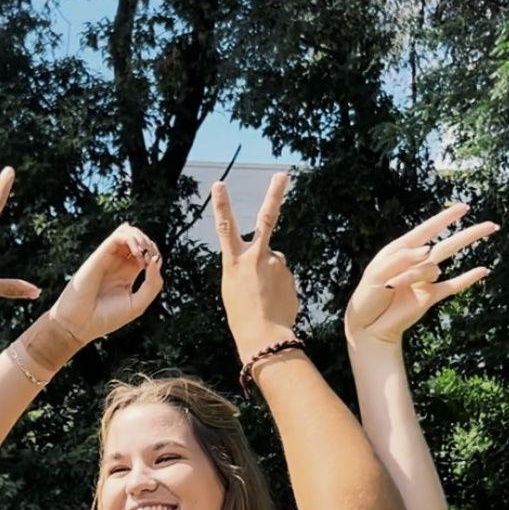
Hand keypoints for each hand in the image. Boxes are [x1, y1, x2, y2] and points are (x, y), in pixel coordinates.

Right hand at [50, 225, 164, 344]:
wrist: (79, 325)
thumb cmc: (105, 317)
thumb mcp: (137, 304)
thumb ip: (152, 284)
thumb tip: (156, 260)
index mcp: (127, 273)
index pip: (146, 252)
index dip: (154, 255)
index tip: (152, 270)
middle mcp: (117, 262)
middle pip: (138, 238)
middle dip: (150, 245)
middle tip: (149, 261)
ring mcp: (108, 258)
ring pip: (128, 230)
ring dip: (141, 238)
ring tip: (143, 255)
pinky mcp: (99, 255)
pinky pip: (119, 235)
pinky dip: (132, 239)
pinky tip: (137, 254)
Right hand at [213, 171, 299, 357]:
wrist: (263, 335)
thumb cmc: (241, 313)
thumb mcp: (233, 286)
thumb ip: (249, 265)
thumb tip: (273, 257)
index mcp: (234, 261)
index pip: (225, 227)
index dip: (221, 205)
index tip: (219, 184)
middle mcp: (256, 256)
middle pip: (266, 218)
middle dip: (275, 194)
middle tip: (282, 174)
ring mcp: (276, 264)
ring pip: (274, 261)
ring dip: (270, 274)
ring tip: (263, 297)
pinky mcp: (289, 275)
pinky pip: (282, 276)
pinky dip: (278, 287)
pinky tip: (273, 302)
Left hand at [344, 202, 496, 345]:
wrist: (368, 325)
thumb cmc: (368, 295)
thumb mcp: (377, 273)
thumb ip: (401, 259)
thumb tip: (428, 250)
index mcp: (402, 249)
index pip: (428, 229)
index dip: (446, 217)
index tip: (464, 207)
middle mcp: (417, 261)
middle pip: (448, 244)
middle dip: (469, 235)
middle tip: (492, 225)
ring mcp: (426, 279)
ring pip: (436, 267)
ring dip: (414, 275)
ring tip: (393, 285)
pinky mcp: (430, 296)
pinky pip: (452, 286)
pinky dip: (467, 278)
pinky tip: (484, 270)